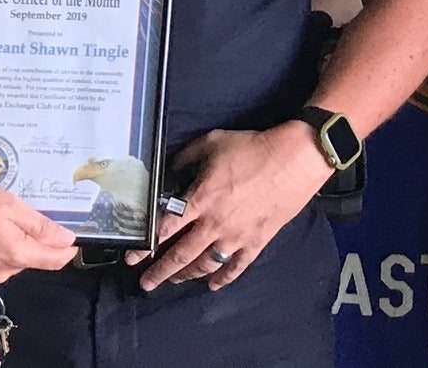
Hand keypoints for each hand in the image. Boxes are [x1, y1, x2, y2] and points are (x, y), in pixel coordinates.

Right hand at [0, 177, 76, 286]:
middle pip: (29, 258)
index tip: (73, 238)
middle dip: (33, 240)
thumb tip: (66, 239)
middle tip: (25, 215)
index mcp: (15, 256)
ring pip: (7, 260)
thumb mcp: (8, 206)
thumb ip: (40, 226)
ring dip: (9, 244)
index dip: (67, 249)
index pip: (53, 260)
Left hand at [127, 123, 329, 290]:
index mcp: (201, 200)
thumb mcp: (213, 142)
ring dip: (186, 276)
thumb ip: (186, 157)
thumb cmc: (253, 149)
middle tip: (146, 283)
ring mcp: (236, 236)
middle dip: (160, 273)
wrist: (294, 160)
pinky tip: (213, 284)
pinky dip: (223, 278)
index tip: (133, 259)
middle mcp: (214, 224)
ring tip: (175, 280)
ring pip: (205, 265)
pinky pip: (237, 267)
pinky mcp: (257, 241)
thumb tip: (172, 168)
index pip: (164, 229)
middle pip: (181, 256)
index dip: (145, 247)